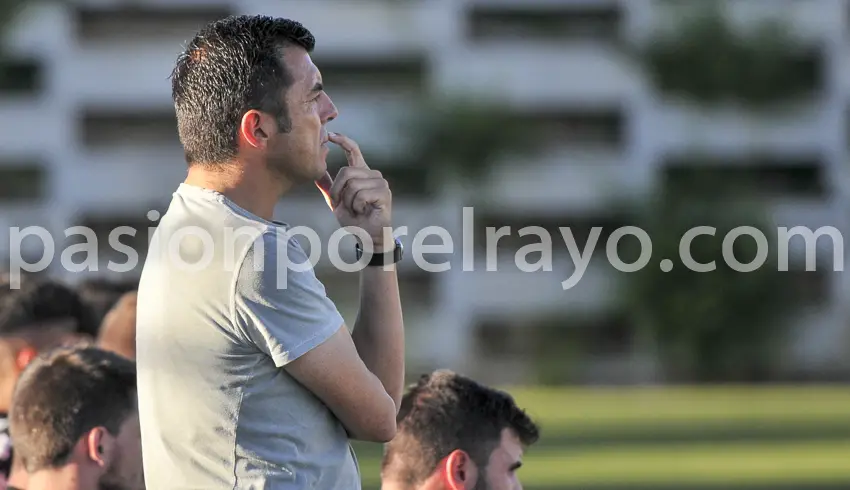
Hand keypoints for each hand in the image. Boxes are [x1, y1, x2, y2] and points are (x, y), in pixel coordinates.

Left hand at [315, 133, 392, 250]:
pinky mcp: (384, 192)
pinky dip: (357, 206)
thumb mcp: (336, 202)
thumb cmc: (354, 219)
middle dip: (338, 191)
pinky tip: (364, 211)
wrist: (366, 236)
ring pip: (353, 184)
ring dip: (348, 202)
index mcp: (361, 174)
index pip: (353, 151)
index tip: (331, 135)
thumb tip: (315, 172)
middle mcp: (372, 174)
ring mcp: (380, 182)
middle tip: (343, 205)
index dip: (343, 141)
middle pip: (346, 172)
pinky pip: (360, 195)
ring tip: (357, 209)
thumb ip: (329, 186)